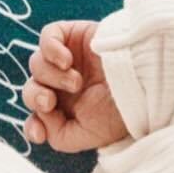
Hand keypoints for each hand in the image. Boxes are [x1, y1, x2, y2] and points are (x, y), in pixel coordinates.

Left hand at [22, 20, 128, 152]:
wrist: (142, 82)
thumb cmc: (119, 111)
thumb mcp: (87, 137)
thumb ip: (57, 136)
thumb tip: (41, 113)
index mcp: (70, 109)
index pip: (37, 116)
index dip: (31, 125)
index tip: (39, 132)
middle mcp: (66, 84)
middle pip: (32, 88)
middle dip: (35, 97)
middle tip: (50, 101)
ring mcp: (68, 58)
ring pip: (37, 64)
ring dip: (50, 76)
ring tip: (76, 81)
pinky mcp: (73, 35)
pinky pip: (46, 37)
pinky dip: (49, 49)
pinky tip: (65, 61)